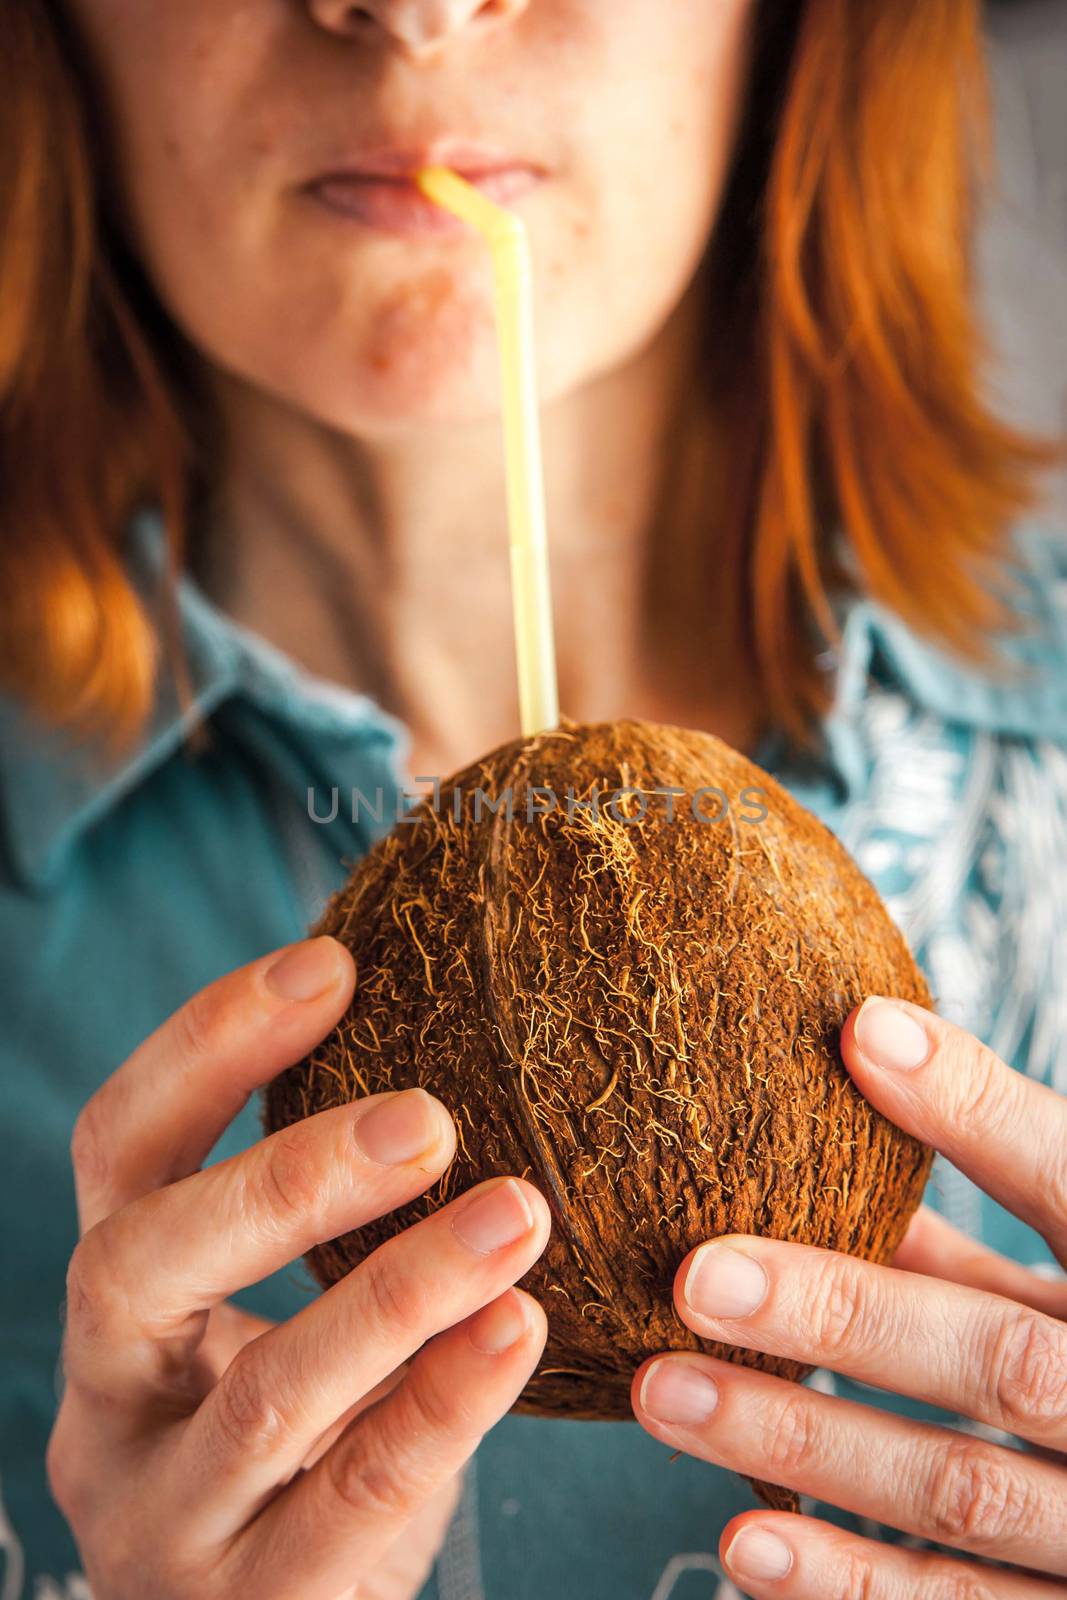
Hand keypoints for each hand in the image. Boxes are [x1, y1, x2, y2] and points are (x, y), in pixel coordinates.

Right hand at [48, 936, 550, 1599]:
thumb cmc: (301, 1449)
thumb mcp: (279, 1328)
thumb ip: (328, 1230)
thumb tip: (464, 1046)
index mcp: (118, 1308)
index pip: (121, 1148)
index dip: (208, 1047)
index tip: (329, 964)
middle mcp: (110, 1405)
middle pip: (139, 1263)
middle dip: (283, 1178)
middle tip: (428, 1117)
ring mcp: (166, 1521)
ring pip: (264, 1394)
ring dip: (399, 1291)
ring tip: (516, 1211)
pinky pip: (354, 1498)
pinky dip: (443, 1403)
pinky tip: (520, 1328)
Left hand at [631, 996, 1066, 1596]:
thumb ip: (991, 1204)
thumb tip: (857, 1101)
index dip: (976, 1113)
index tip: (858, 1032)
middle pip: (999, 1357)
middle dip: (843, 1314)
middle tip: (694, 1274)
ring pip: (959, 1490)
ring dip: (803, 1443)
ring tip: (667, 1393)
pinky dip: (850, 1583)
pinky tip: (744, 1545)